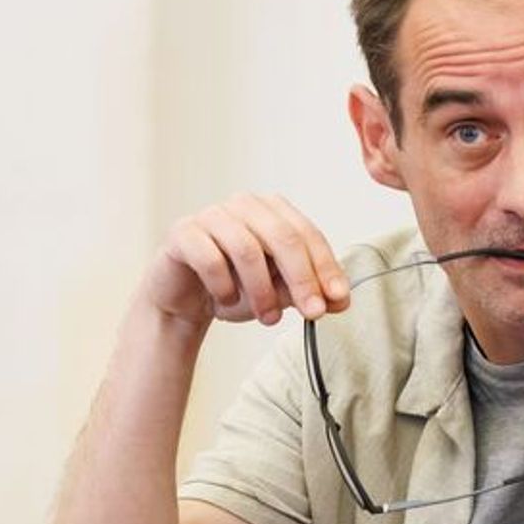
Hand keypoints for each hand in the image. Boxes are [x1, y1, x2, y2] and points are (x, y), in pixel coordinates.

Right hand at [144, 193, 349, 326]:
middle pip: (283, 237)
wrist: (186, 299)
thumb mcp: (279, 293)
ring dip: (262, 290)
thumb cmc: (236, 287)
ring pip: (248, 249)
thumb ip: (309, 291)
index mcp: (274, 211)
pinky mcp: (183, 233)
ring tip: (268, 317)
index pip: (308, 234)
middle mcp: (245, 205)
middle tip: (313, 312)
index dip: (326, 267)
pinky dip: (223, 285)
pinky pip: (209, 258)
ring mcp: (212, 215)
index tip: (338, 297)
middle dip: (303, 279)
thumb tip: (341, 300)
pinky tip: (226, 300)